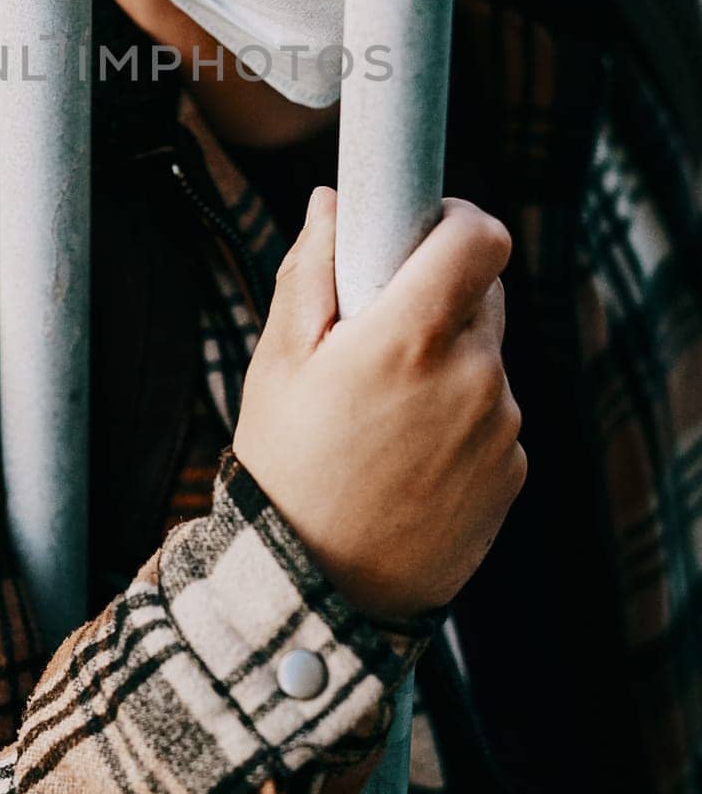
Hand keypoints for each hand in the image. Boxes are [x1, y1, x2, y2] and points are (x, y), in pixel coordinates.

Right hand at [233, 188, 525, 620]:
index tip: (418, 230)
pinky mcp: (514, 473)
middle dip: (436, 294)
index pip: (481, 236)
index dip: (453, 218)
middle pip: (483, 291)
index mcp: (413, 335)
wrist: (321, 591)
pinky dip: (460, 416)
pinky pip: (493, 414)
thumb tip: (330, 202)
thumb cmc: (287, 466)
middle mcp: (474, 375)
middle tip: (376, 331)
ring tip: (381, 411)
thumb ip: (310, 270)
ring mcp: (502, 427)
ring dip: (447, 359)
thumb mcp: (279, 361)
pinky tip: (405, 454)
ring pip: (486, 355)